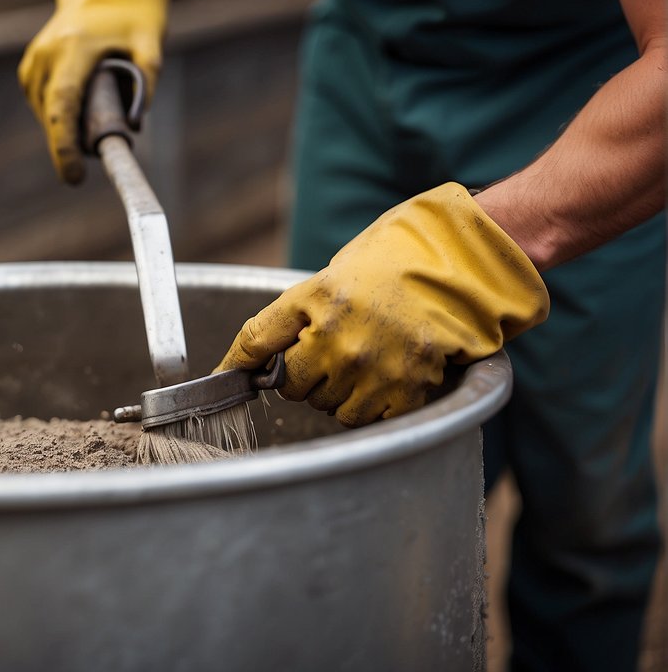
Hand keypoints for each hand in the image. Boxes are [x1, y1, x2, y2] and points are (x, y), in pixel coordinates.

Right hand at [18, 0, 167, 182]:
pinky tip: (80, 107)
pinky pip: (42, 103)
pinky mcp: (31, 66)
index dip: (65, 146)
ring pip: (46, 112)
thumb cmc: (132, 8)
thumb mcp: (151, 41)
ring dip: (67, 127)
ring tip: (94, 116)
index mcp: (74, 48)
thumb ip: (147, 81)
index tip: (74, 176)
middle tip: (90, 162)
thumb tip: (135, 124)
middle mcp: (47, 54)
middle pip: (51, 117)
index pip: (63, 106)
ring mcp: (35, 60)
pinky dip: (59, 114)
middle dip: (69, 145)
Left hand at [214, 183, 549, 425]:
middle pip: (292, 387)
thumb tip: (252, 360)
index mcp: (314, 301)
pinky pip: (368, 418)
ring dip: (338, 395)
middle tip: (332, 351)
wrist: (459, 267)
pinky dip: (373, 406)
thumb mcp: (329, 277)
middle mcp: (338, 338)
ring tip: (363, 362)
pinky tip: (386, 376)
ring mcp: (372, 368)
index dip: (235, 365)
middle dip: (305, 375)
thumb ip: (290, 318)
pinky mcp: (405, 390)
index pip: (255, 341)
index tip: (225, 378)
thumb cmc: (392, 265)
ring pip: (330, 409)